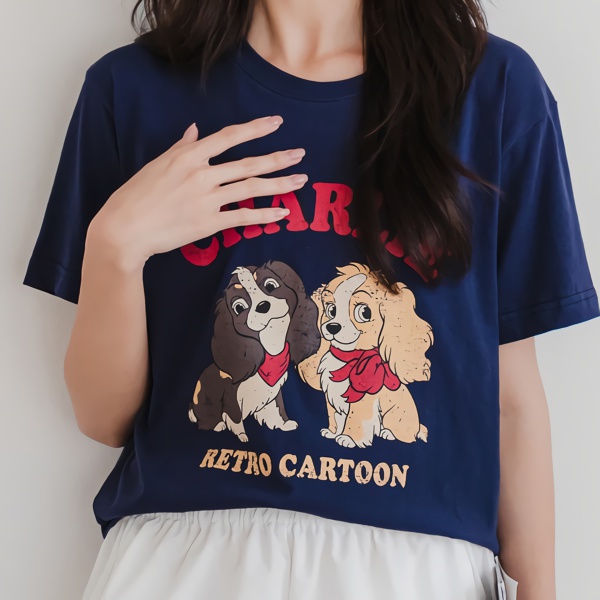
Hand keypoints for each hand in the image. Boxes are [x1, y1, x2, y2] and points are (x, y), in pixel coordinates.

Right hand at [89, 115, 306, 271]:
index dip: (256, 128)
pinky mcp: (209, 223)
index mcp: (188, 156)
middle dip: (278, 158)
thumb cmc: (135, 195)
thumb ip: (181, 147)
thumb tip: (194, 130)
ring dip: (279, 184)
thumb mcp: (157, 164)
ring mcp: (207, 199)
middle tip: (301, 154)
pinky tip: (283, 213)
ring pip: (252, 188)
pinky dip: (265, 215)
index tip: (276, 122)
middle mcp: (202, 174)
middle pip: (249, 163)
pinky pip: (244, 217)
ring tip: (300, 180)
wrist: (124, 228)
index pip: (229, 137)